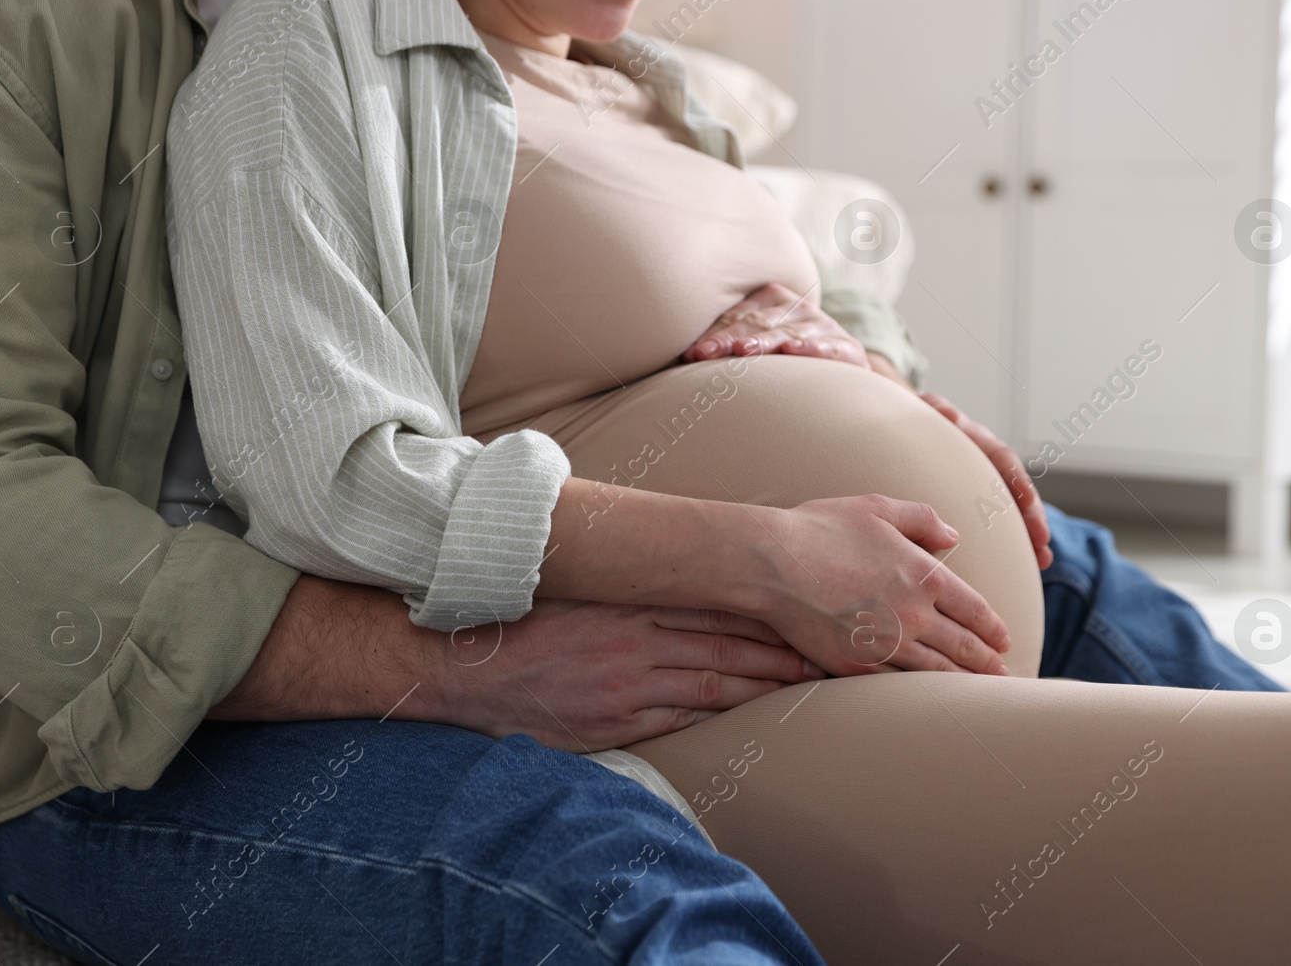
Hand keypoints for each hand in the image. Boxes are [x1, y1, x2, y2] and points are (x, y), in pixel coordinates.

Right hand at [437, 601, 827, 750]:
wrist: (462, 667)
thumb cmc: (517, 622)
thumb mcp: (574, 589)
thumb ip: (622, 585)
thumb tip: (663, 570)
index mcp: (629, 600)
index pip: (713, 601)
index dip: (762, 606)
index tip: (801, 605)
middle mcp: (636, 637)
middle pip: (728, 639)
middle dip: (781, 645)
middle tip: (829, 646)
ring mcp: (629, 682)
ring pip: (716, 680)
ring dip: (766, 681)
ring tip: (810, 680)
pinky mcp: (616, 720)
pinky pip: (682, 717)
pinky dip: (723, 714)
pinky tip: (754, 714)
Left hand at [682, 282, 868, 367]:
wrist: (846, 379)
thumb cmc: (790, 363)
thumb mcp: (759, 348)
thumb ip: (727, 347)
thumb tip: (683, 358)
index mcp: (772, 300)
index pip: (737, 317)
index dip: (713, 334)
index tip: (690, 354)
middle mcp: (798, 308)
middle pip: (757, 323)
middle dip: (728, 339)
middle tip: (704, 355)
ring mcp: (824, 326)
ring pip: (788, 333)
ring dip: (765, 342)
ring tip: (743, 351)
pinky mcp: (847, 348)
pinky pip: (829, 347)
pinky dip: (812, 348)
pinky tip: (794, 351)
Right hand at [748, 495, 1012, 677]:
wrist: (772, 563)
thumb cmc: (820, 529)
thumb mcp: (876, 508)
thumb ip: (921, 519)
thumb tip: (953, 535)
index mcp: (925, 574)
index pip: (974, 609)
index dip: (993, 627)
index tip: (1003, 639)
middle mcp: (914, 614)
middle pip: (963, 646)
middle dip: (987, 662)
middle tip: (1002, 674)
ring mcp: (886, 644)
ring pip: (937, 673)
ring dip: (962, 683)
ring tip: (976, 693)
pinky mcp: (856, 664)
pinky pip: (897, 684)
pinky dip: (920, 694)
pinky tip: (928, 698)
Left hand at [918, 391, 1051, 568]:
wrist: (905, 427)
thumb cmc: (915, 420)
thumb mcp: (923, 410)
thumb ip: (934, 409)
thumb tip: (949, 416)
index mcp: (975, 441)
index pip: (1001, 458)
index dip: (1015, 478)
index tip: (1027, 500)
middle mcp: (987, 464)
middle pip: (1016, 490)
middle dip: (1031, 516)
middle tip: (1042, 542)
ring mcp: (983, 484)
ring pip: (1013, 511)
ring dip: (1029, 535)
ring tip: (1043, 560)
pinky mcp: (976, 504)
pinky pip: (999, 526)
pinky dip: (1012, 545)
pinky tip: (1028, 565)